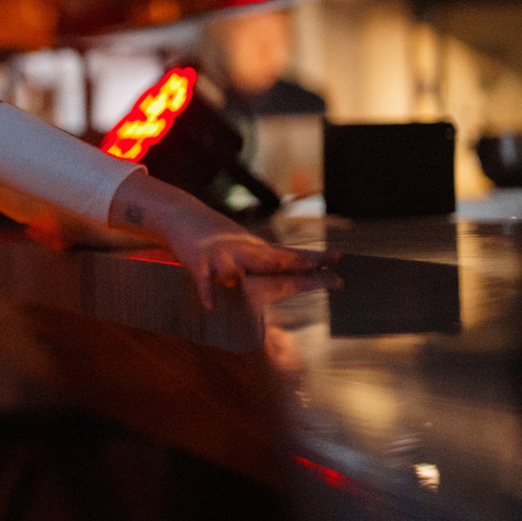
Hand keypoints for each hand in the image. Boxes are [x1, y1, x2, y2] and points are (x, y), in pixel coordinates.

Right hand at [107, 170, 339, 308]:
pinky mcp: (198, 262)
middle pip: (271, 259)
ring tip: (261, 283)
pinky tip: (211, 306)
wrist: (182, 215)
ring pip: (236, 269)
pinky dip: (207, 292)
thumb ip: (272, 258)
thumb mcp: (249, 244)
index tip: (339, 257)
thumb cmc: (220, 235)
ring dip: (244, 278)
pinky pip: (204, 280)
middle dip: (295, 264)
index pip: (290, 254)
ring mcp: (220, 256)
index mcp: (257, 249)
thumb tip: (303, 267)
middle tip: (320, 268)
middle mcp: (242, 251)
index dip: (314, 257)